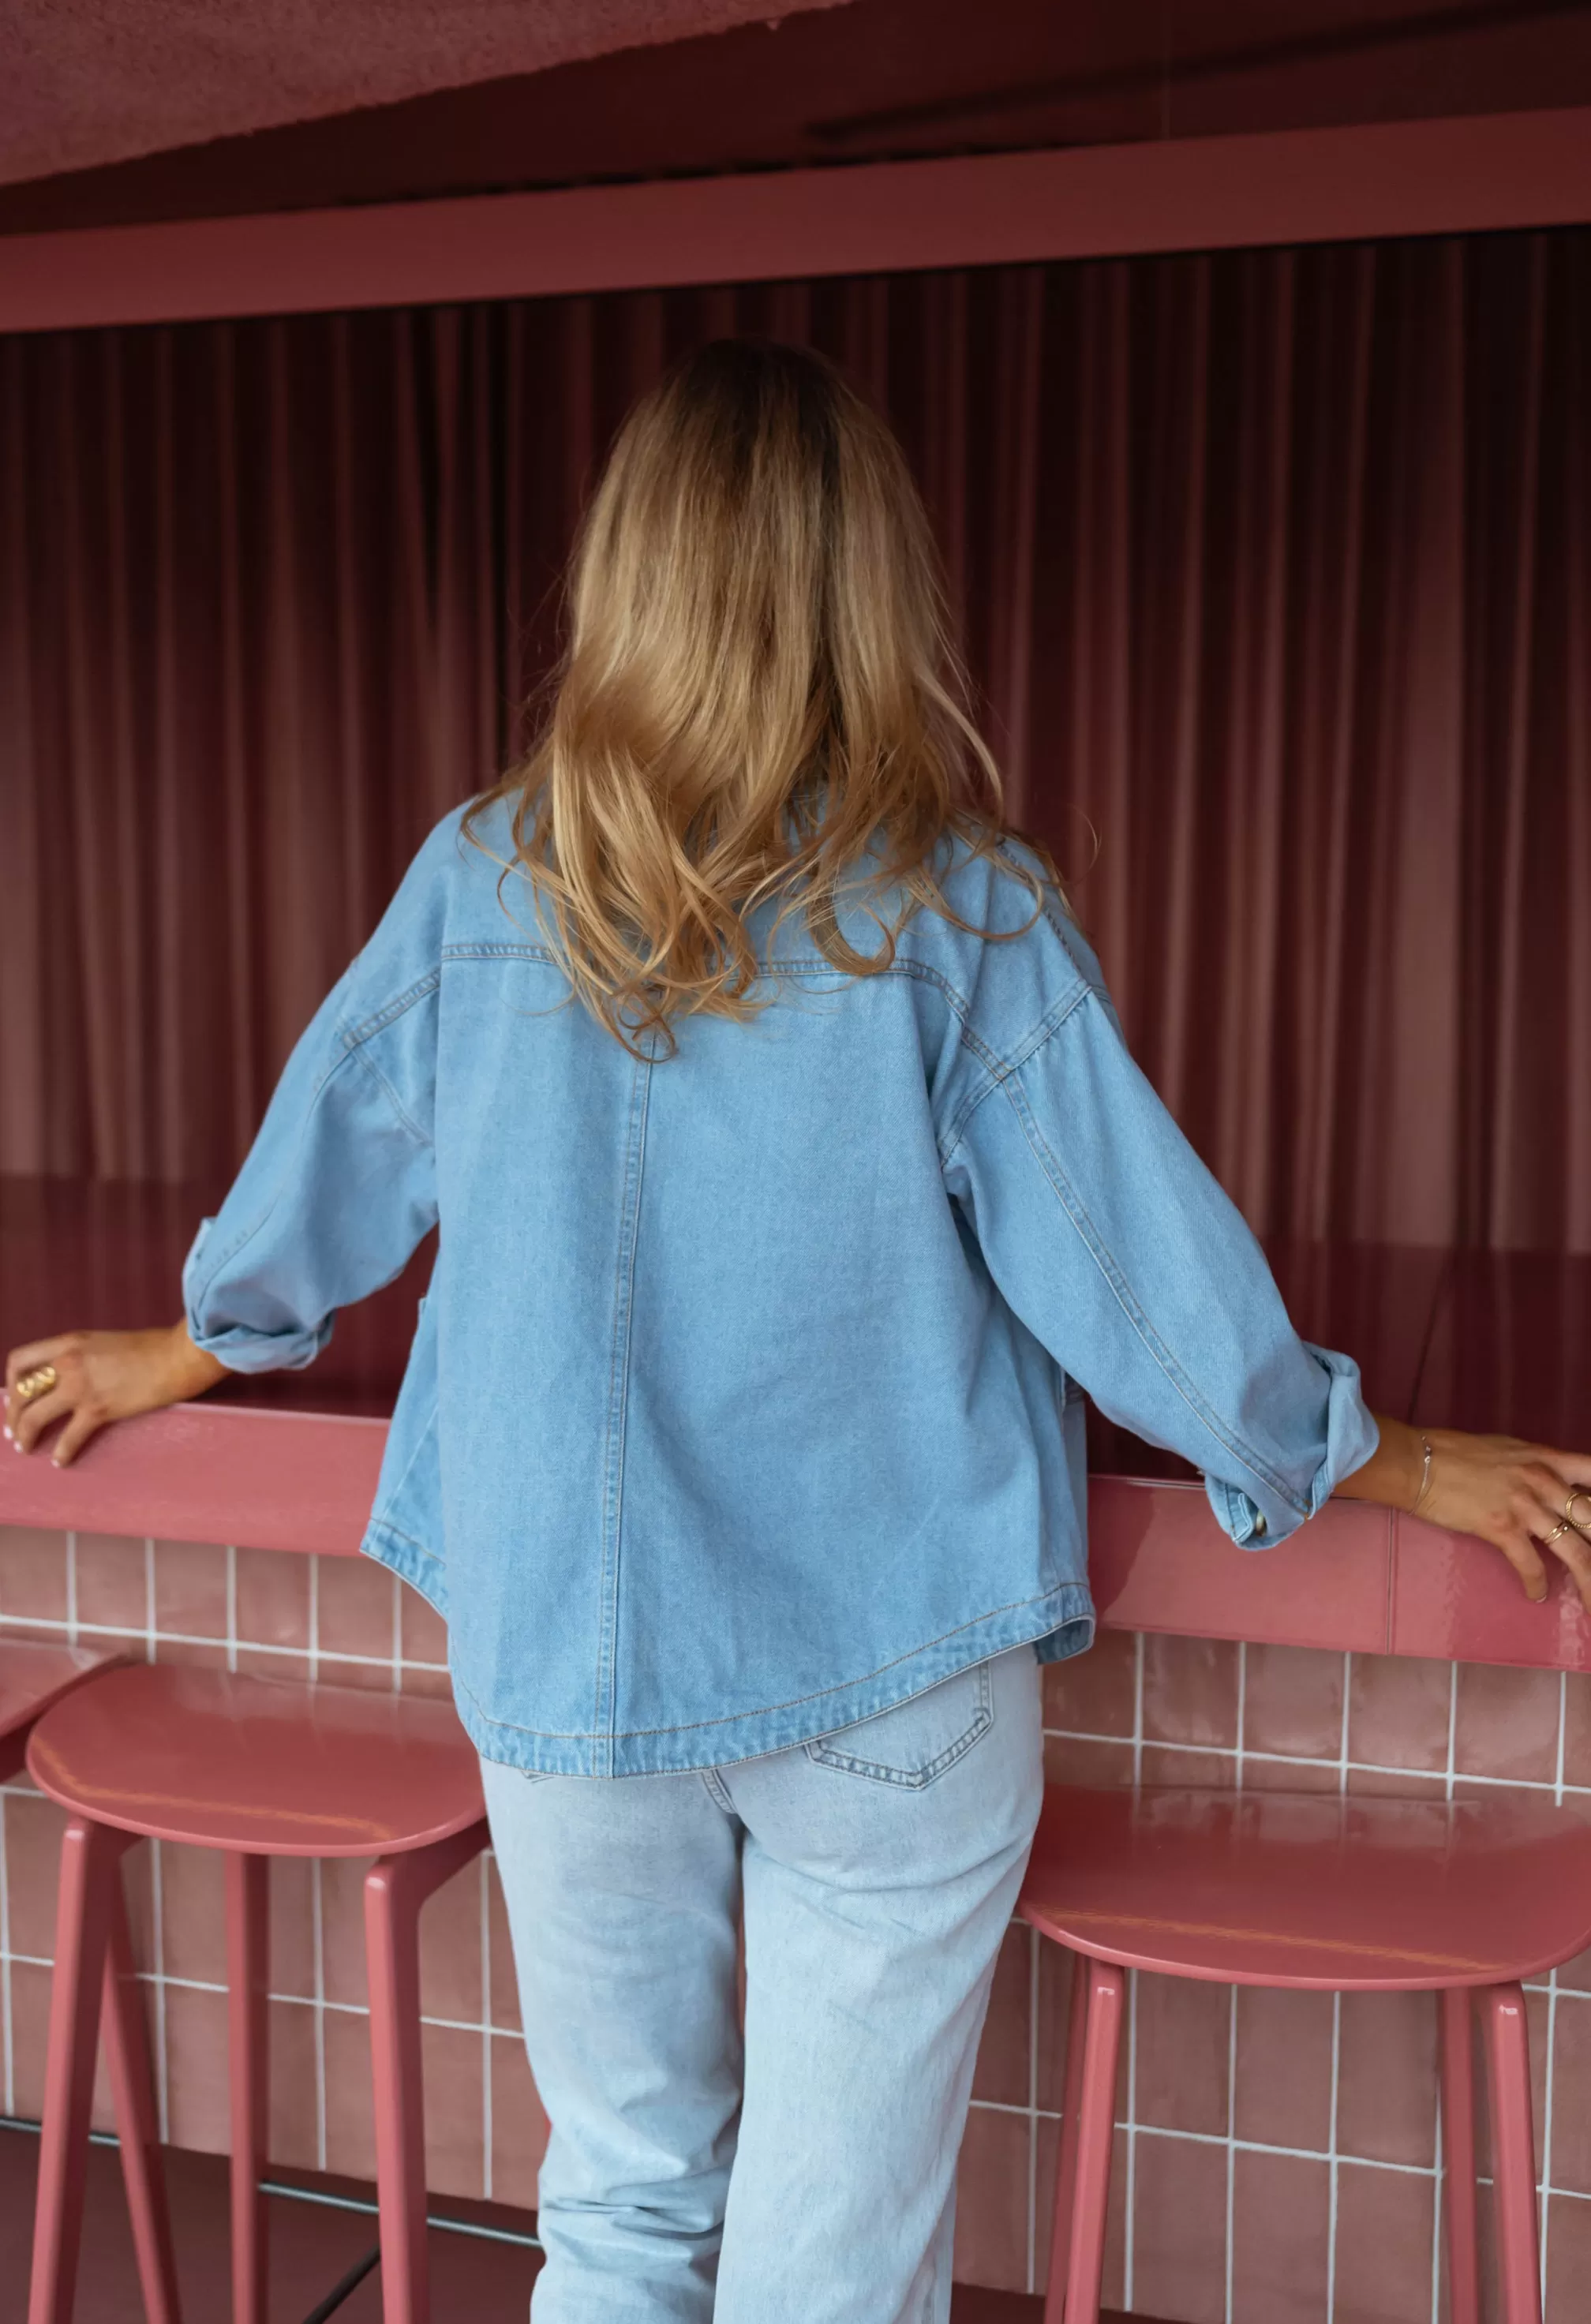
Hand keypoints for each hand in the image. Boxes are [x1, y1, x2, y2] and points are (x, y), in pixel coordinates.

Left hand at [5, 1323, 227, 1467]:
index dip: (11, 1383)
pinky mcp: (98, 1409)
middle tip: (14, 1430)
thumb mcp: (106, 1342)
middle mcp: (68, 1363)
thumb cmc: (152, 1347)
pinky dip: (61, 1453)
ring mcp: (81, 1387)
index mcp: (69, 1342)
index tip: (16, 1397)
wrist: (178, 1356)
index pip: (20, 1360)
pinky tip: (61, 1461)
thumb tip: (74, 1378)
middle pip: (22, 1393)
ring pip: (34, 1417)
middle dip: (13, 1415)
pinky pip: (69, 1437)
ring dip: (24, 1435)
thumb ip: (84, 1357)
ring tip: (26, 1447)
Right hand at [1417, 1428, 1590, 1612]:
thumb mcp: (1510, 1449)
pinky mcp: (1502, 1528)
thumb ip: (1539, 1467)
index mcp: (1548, 1459)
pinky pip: (1531, 1564)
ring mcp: (1525, 1506)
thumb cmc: (1457, 1452)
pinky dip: (1537, 1584)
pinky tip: (1537, 1595)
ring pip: (1575, 1551)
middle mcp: (1544, 1481)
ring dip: (1588, 1583)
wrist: (1419, 1463)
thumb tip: (1555, 1487)